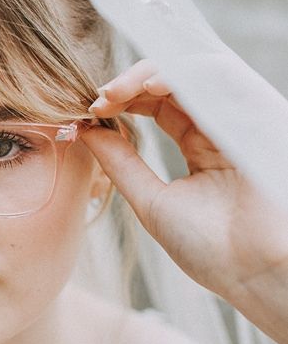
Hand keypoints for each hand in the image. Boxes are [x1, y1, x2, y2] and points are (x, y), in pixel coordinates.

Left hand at [82, 60, 287, 329]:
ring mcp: (240, 117)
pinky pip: (220, 75)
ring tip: (114, 93)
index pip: (158, 104)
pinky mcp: (258, 112)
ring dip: (147, 74)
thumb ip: (121, 164)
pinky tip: (151, 87)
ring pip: (192, 70)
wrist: (254, 273)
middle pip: (172, 80)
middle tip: (98, 100)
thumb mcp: (151, 201)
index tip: (91, 113)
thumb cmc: (210, 248)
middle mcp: (222, 126)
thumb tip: (86, 131)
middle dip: (129, 83)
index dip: (123, 100)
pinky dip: (182, 73)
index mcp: (200, 146)